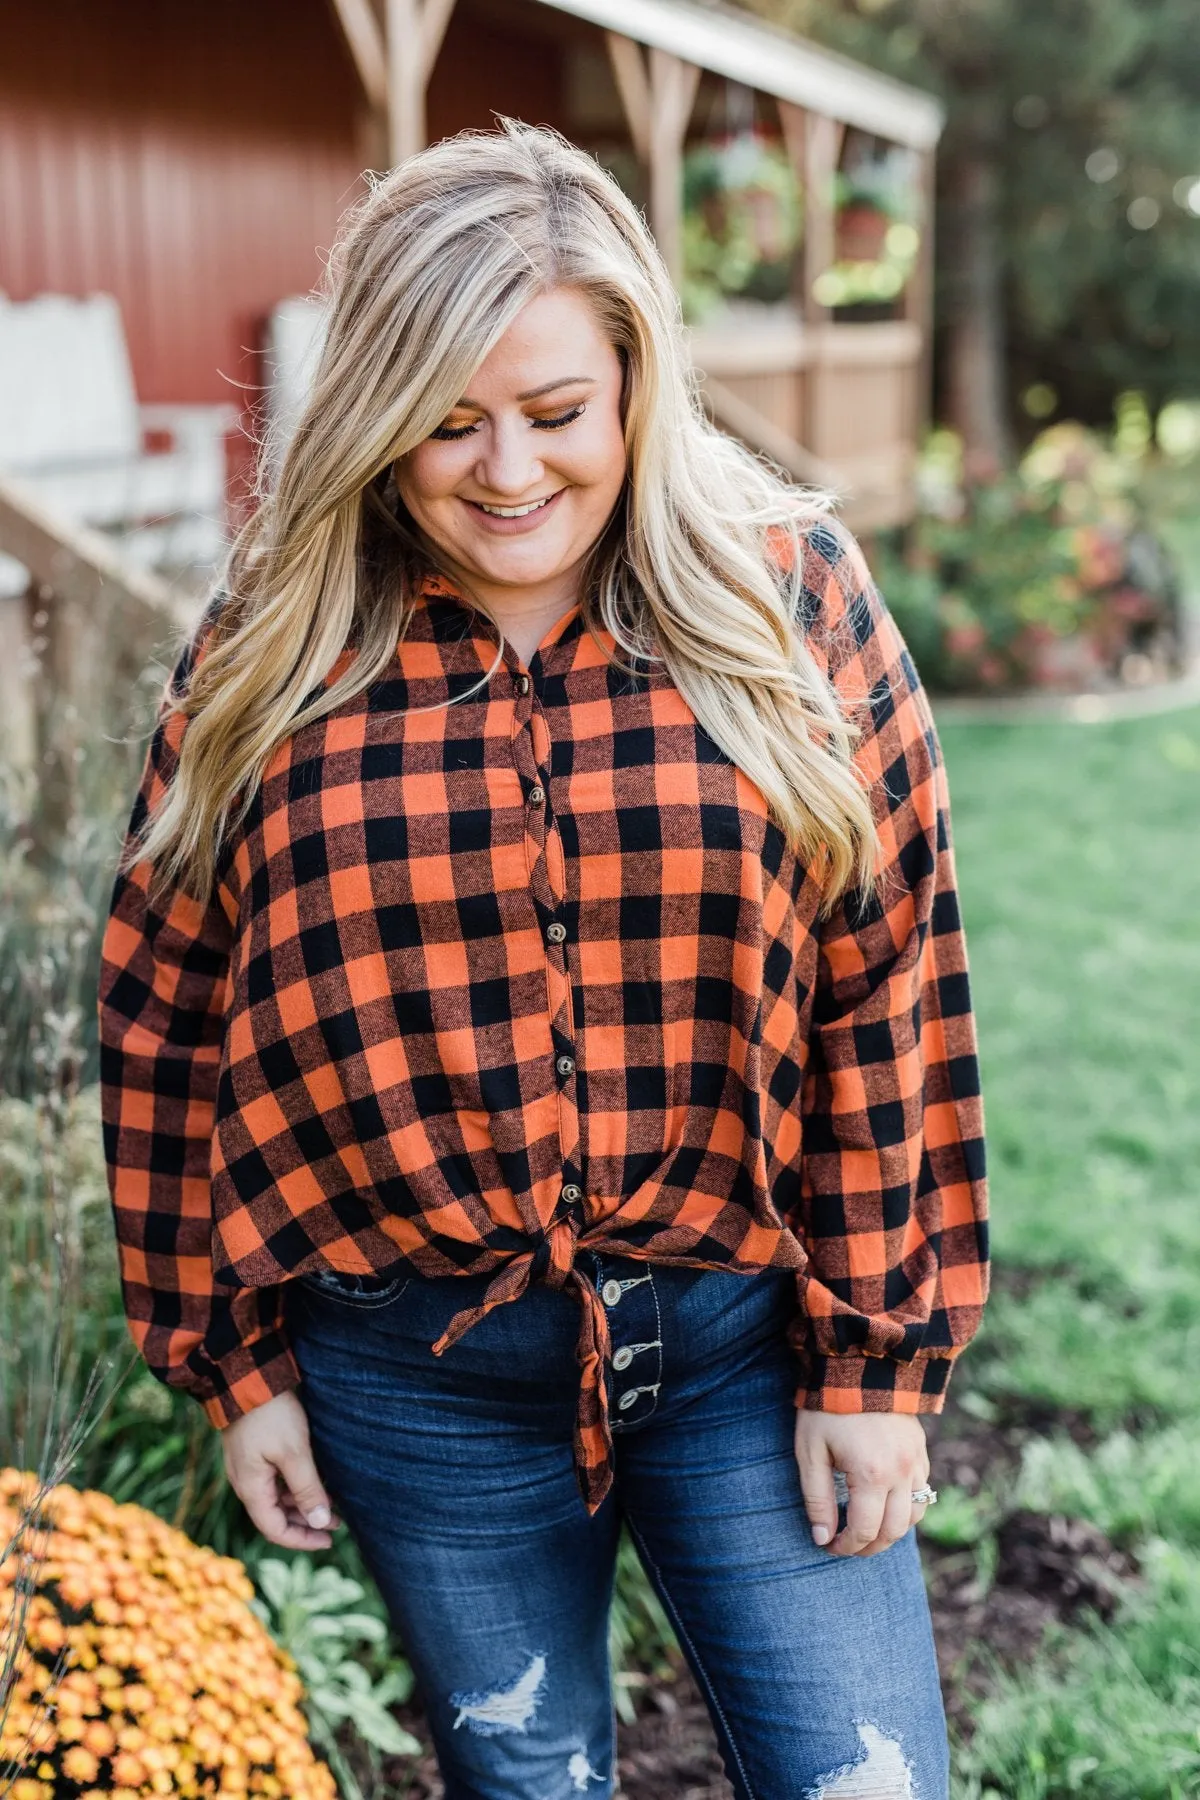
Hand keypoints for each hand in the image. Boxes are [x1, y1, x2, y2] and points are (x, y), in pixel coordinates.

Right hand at [220, 1388, 342, 1549]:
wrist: (246, 1378)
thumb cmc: (271, 1415)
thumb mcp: (294, 1453)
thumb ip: (307, 1489)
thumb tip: (320, 1522)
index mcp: (251, 1489)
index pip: (275, 1530)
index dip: (302, 1540)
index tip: (329, 1540)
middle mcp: (245, 1483)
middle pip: (276, 1516)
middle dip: (306, 1522)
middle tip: (337, 1523)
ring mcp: (248, 1467)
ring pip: (276, 1498)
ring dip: (301, 1504)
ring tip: (330, 1503)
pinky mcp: (253, 1452)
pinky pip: (273, 1480)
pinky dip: (293, 1487)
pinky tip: (314, 1480)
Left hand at [794, 1412, 929, 1556]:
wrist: (858, 1364)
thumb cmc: (826, 1408)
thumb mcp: (810, 1452)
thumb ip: (818, 1499)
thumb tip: (822, 1538)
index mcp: (872, 1474)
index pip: (864, 1531)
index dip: (846, 1547)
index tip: (829, 1546)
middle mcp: (901, 1472)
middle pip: (893, 1531)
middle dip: (869, 1546)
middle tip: (847, 1546)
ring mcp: (916, 1460)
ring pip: (914, 1515)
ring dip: (892, 1531)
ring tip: (867, 1530)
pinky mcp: (921, 1449)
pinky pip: (923, 1492)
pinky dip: (907, 1508)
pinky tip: (885, 1505)